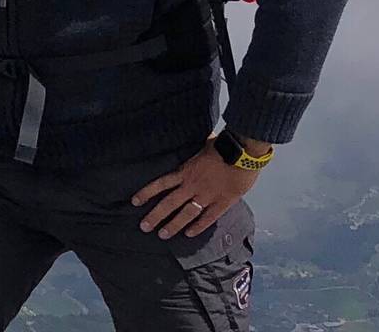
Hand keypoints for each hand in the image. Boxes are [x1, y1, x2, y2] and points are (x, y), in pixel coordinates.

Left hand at [131, 146, 258, 238]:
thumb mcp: (199, 147)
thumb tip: (184, 143)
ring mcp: (207, 195)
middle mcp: (192, 186)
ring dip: (173, 225)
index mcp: (185, 172)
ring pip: (186, 214)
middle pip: (169, 204)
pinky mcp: (223, 202)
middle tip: (144, 227)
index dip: (146, 193)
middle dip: (155, 216)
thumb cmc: (223, 146)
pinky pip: (208, 218)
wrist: (244, 152)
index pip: (160, 184)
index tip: (134, 202)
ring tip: (162, 235)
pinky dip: (198, 227)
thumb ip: (191, 153)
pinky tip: (189, 234)